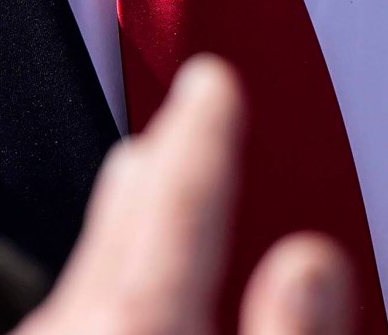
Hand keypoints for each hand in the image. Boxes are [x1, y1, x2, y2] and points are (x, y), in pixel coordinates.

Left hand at [17, 57, 351, 334]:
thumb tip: (310, 261)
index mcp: (141, 322)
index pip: (184, 203)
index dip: (204, 132)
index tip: (212, 77)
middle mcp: (76, 323)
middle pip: (127, 211)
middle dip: (168, 149)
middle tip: (195, 98)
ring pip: (94, 249)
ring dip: (135, 201)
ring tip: (155, 162)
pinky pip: (76, 293)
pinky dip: (110, 256)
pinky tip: (119, 275)